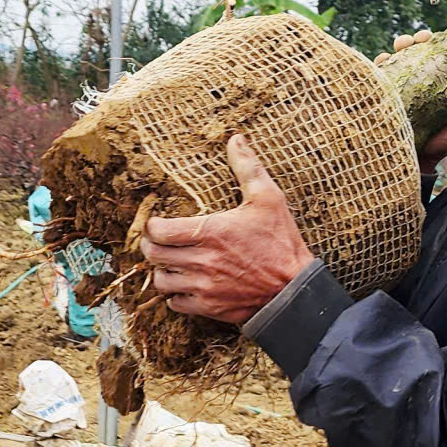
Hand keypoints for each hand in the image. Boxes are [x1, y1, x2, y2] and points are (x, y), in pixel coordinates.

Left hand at [139, 135, 315, 325]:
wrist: (295, 290)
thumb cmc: (281, 243)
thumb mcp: (269, 199)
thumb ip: (247, 167)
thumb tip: (236, 139)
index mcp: (210, 232)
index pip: (159, 230)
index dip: (152, 225)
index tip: (157, 221)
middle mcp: (201, 261)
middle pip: (154, 255)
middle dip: (151, 245)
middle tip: (157, 240)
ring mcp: (204, 286)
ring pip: (161, 281)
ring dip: (162, 271)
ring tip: (170, 262)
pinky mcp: (210, 307)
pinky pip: (176, 304)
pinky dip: (175, 295)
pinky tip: (185, 285)